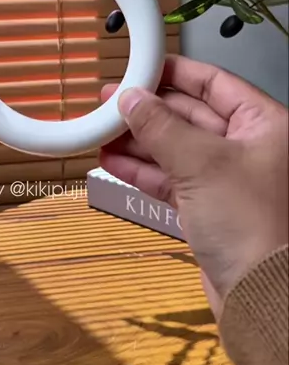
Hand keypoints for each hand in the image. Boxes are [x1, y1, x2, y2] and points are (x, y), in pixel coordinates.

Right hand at [100, 55, 287, 316]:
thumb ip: (161, 126)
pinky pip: (172, 179)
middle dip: (149, 110)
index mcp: (263, 123)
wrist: (261, 296)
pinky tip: (112, 162)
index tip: (139, 68)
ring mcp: (228, 179)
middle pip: (191, 115)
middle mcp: (248, 147)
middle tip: (108, 103)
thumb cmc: (250, 223)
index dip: (174, 73)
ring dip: (139, 141)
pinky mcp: (210, 208)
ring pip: (177, 148)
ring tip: (101, 132)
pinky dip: (143, 170)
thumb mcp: (201, 163)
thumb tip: (130, 97)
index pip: (214, 83)